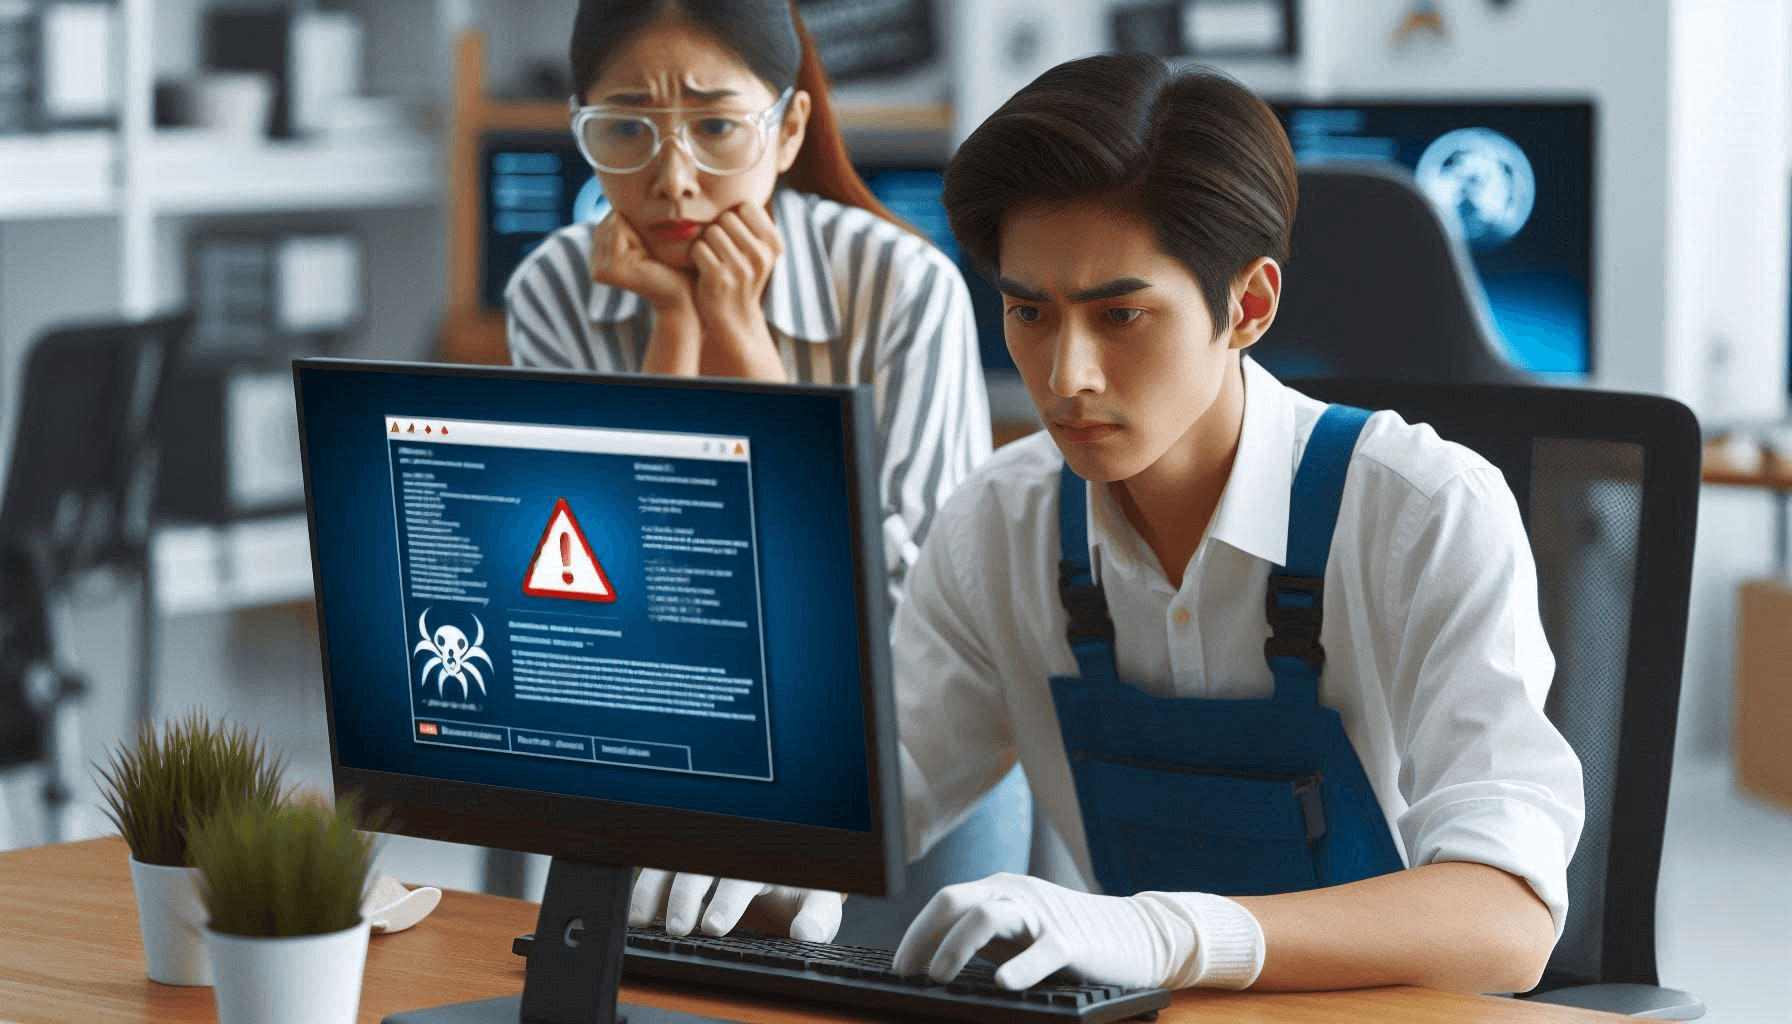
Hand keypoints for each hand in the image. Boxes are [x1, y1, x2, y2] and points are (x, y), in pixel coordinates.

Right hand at [590, 212, 693, 314]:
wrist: (684, 295)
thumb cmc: (673, 266)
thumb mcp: (648, 240)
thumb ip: (630, 223)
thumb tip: (620, 195)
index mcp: (601, 257)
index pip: (610, 218)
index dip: (634, 225)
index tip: (649, 249)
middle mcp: (595, 264)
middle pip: (610, 218)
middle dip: (634, 227)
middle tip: (650, 255)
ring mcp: (599, 269)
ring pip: (615, 221)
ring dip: (638, 232)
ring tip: (649, 257)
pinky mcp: (608, 270)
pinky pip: (618, 229)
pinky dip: (637, 237)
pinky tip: (647, 259)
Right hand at [628, 868, 843, 942]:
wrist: (787, 874)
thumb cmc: (800, 888)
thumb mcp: (818, 901)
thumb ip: (817, 919)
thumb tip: (807, 935)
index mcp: (764, 859)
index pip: (743, 874)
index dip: (727, 900)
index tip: (714, 927)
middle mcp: (730, 852)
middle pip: (701, 865)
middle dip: (685, 896)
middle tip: (678, 930)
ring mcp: (703, 855)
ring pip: (671, 862)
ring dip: (653, 889)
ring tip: (641, 921)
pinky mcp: (684, 863)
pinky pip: (657, 867)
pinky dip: (644, 886)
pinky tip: (636, 911)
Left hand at [690, 202, 783, 377]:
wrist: (736, 321)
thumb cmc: (742, 277)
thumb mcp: (759, 251)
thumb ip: (755, 224)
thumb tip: (740, 182)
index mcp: (774, 244)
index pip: (745, 207)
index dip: (733, 218)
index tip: (735, 238)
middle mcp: (761, 255)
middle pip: (725, 218)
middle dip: (718, 231)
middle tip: (722, 252)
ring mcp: (740, 268)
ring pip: (710, 232)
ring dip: (706, 244)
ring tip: (714, 260)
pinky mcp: (719, 279)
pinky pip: (698, 248)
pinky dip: (696, 256)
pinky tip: (704, 270)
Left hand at [893, 873, 1196, 990]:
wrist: (1135, 933)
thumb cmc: (1069, 938)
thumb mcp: (1018, 932)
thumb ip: (983, 939)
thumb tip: (934, 964)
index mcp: (1000, 890)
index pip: (945, 902)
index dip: (916, 933)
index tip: (899, 967)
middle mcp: (1016, 895)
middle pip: (955, 901)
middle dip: (922, 937)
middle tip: (906, 972)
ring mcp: (1043, 915)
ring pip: (987, 917)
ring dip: (954, 946)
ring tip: (937, 976)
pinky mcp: (1071, 942)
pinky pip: (1041, 951)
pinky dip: (1019, 967)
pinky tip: (1003, 983)